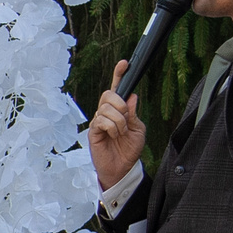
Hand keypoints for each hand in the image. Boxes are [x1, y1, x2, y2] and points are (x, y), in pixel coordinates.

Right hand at [89, 63, 144, 190]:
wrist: (122, 168)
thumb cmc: (129, 149)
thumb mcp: (138, 129)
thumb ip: (134, 113)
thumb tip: (131, 97)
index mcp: (119, 109)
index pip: (117, 88)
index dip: (119, 74)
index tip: (124, 63)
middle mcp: (106, 112)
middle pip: (108, 94)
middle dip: (120, 103)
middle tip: (127, 117)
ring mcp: (98, 121)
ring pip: (106, 108)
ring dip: (119, 121)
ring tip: (121, 133)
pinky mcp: (93, 131)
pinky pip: (101, 120)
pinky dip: (112, 127)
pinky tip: (114, 135)